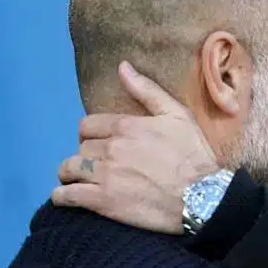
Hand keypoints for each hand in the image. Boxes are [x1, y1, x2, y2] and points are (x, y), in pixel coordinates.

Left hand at [52, 61, 218, 233]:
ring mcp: (105, 175)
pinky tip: (65, 198)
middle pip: (81, 148)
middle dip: (86, 156)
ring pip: (69, 169)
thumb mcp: (178, 116)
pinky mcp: (103, 201)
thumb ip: (147, 91)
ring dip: (71, 175)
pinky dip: (62, 196)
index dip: (92, 135)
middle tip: (97, 167)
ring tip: (78, 182)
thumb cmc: (195, 156)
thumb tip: (122, 66)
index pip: (88, 126)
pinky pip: (68, 195)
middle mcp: (111, 148)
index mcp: (125, 126)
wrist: (205, 197)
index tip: (100, 145)